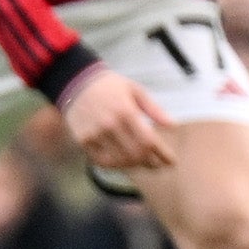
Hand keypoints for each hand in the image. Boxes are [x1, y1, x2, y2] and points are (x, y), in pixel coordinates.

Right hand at [60, 66, 177, 173]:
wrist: (76, 82)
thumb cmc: (110, 86)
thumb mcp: (135, 90)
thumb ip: (154, 109)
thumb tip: (172, 125)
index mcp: (126, 110)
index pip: (148, 140)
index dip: (162, 154)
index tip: (171, 161)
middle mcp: (110, 124)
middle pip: (135, 154)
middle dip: (151, 163)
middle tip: (158, 164)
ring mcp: (95, 134)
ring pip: (119, 161)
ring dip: (134, 165)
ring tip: (143, 163)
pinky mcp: (83, 140)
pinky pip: (102, 161)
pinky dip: (116, 165)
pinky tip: (124, 162)